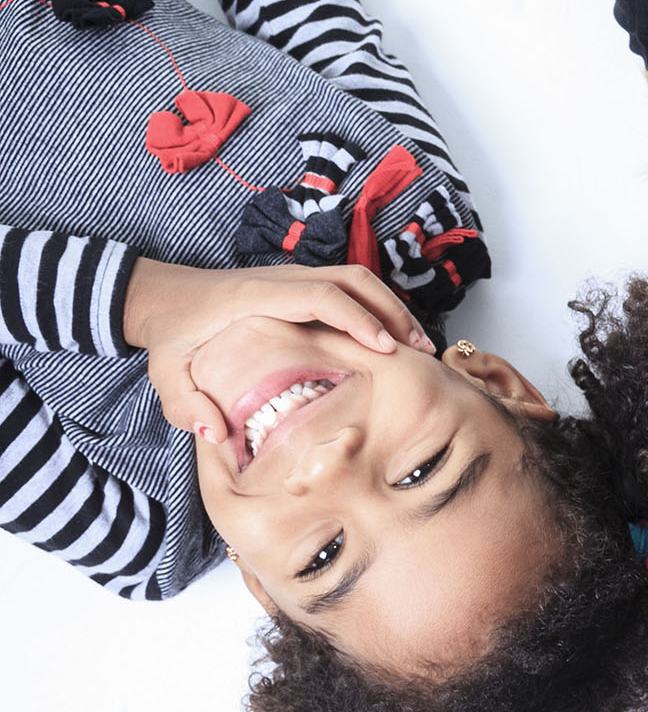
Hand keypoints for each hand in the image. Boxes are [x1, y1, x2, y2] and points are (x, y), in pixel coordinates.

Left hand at [123, 259, 433, 435]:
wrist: (162, 296)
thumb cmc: (171, 334)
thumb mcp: (165, 372)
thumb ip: (185, 403)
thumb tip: (216, 433)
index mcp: (255, 297)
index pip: (320, 296)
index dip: (358, 319)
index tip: (386, 349)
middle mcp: (281, 279)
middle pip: (352, 279)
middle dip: (392, 312)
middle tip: (420, 351)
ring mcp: (293, 278)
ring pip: (357, 279)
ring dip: (391, 308)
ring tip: (418, 346)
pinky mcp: (299, 284)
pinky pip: (348, 287)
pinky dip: (377, 308)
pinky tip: (391, 339)